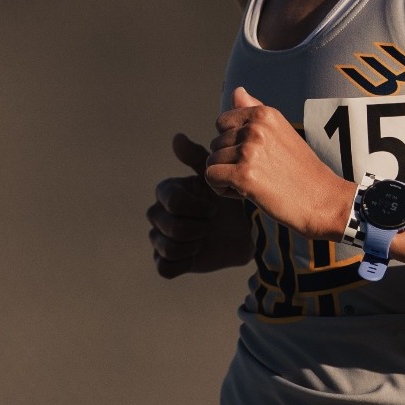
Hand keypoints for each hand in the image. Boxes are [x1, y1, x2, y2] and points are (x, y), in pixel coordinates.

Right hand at [147, 132, 253, 277]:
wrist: (245, 231)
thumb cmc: (231, 199)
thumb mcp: (218, 177)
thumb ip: (197, 158)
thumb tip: (176, 137)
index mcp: (167, 191)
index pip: (173, 200)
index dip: (196, 207)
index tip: (214, 207)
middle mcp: (159, 213)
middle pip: (168, 225)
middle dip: (197, 227)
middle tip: (212, 223)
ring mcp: (161, 237)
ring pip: (167, 247)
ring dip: (193, 244)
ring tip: (206, 237)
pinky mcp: (167, 260)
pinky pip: (164, 267)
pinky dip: (183, 262)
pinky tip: (197, 251)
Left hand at [206, 87, 353, 241]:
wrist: (322, 199)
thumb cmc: (301, 169)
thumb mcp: (281, 131)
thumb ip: (255, 110)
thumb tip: (237, 90)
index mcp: (265, 114)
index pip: (222, 122)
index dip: (232, 142)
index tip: (254, 156)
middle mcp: (255, 128)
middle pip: (215, 143)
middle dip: (229, 162)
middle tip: (258, 173)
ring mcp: (249, 151)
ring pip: (212, 161)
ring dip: (226, 177)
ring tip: (253, 183)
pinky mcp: (244, 175)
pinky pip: (211, 177)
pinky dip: (222, 189)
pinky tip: (243, 193)